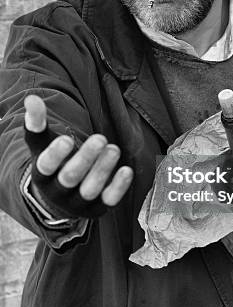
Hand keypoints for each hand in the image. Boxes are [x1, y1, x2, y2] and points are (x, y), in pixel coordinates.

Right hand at [24, 94, 133, 218]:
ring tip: (114, 148)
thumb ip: (36, 122)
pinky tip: (127, 170)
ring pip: (90, 189)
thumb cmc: (52, 163)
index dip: (56, 154)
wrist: (59, 197)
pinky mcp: (97, 209)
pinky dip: (118, 187)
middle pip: (70, 177)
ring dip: (103, 169)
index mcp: (42, 175)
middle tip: (100, 138)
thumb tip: (31, 98)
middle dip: (85, 158)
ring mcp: (77, 203)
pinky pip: (109, 200)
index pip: (46, 166)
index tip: (67, 139)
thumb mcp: (42, 144)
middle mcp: (58, 192)